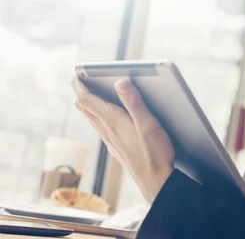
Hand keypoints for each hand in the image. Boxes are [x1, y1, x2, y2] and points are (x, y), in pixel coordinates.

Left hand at [71, 77, 174, 202]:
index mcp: (113, 121)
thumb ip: (134, 102)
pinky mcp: (117, 148)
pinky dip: (98, 116)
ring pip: (92, 119)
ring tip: (89, 94)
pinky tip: (106, 118)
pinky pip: (101, 128)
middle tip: (79, 80)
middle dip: (81, 92)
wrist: (156, 182)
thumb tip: (120, 82)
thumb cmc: (155, 153)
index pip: (87, 100)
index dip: (79, 85)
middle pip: (86, 109)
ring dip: (89, 105)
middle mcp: (107, 131)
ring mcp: (110, 141)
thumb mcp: (148, 124)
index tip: (74, 74)